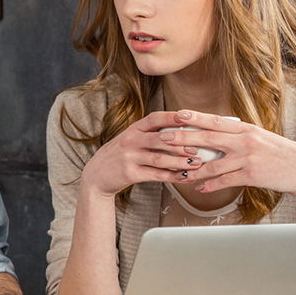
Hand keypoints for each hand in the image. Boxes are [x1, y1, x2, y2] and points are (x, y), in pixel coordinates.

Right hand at [80, 110, 204, 198]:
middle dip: (181, 143)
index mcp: (133, 130)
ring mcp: (129, 157)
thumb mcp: (130, 139)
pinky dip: (172, 177)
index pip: (154, 119)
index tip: (189, 117)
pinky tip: (184, 177)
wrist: (97, 175)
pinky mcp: (130, 174)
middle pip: (160, 139)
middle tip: (199, 146)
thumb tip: (180, 131)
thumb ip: (149, 134)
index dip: (171, 117)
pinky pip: (155, 175)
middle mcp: (131, 141)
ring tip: (196, 164)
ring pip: (159, 159)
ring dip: (180, 162)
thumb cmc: (119, 155)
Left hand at [158, 111, 295, 220]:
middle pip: (208, 138)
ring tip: (175, 170)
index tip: (176, 114)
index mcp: (246, 129)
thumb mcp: (261, 139)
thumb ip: (239, 136)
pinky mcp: (251, 175)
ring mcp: (248, 158)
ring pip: (212, 163)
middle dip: (183, 138)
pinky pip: (225, 180)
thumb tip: (218, 134)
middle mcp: (245, 140)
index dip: (195, 117)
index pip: (215, 121)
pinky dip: (209, 184)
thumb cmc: (281, 154)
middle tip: (163, 138)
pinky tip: (198, 187)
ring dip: (192, 168)